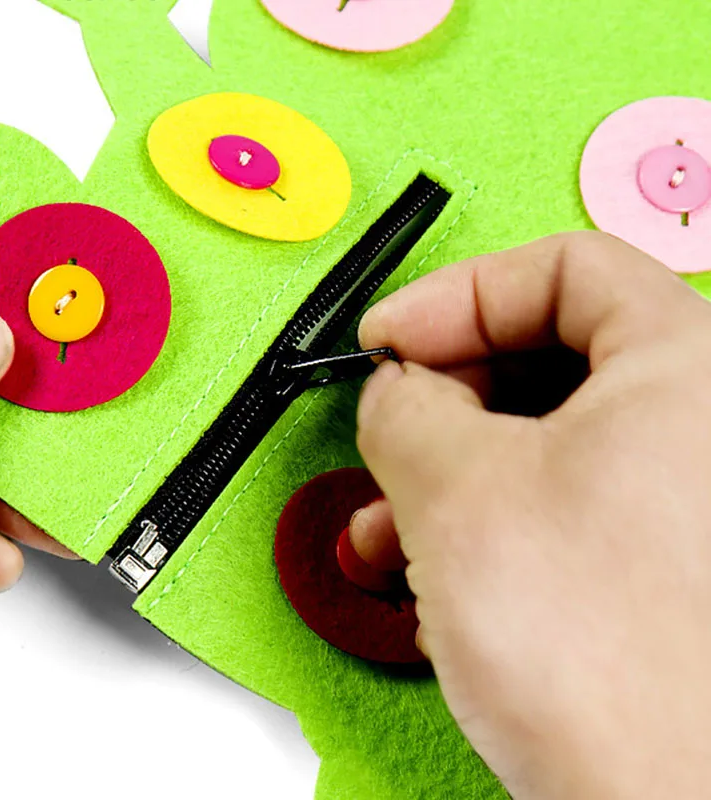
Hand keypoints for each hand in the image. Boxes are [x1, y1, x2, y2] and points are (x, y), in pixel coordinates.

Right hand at [354, 232, 710, 798]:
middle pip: (548, 352)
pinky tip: (432, 569)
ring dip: (447, 470)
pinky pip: (556, 499)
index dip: (458, 293)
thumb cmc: (604, 658)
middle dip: (446, 392)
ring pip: (541, 437)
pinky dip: (484, 518)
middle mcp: (699, 422)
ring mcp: (681, 495)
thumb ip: (403, 406)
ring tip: (387, 522)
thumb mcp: (455, 490)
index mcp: (686, 365)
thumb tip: (393, 388)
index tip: (390, 339)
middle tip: (391, 426)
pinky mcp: (653, 557)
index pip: (564, 267)